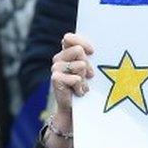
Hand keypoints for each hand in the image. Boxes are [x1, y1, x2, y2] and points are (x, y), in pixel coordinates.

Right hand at [45, 32, 93, 147]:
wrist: (74, 109)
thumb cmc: (84, 86)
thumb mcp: (88, 69)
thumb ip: (87, 56)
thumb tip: (92, 48)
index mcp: (65, 52)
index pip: (69, 37)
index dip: (82, 42)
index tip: (92, 52)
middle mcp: (58, 58)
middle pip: (79, 51)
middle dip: (88, 64)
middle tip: (88, 76)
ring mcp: (55, 68)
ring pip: (80, 65)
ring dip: (85, 78)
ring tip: (82, 85)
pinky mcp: (55, 79)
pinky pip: (76, 78)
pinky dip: (81, 87)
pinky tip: (78, 92)